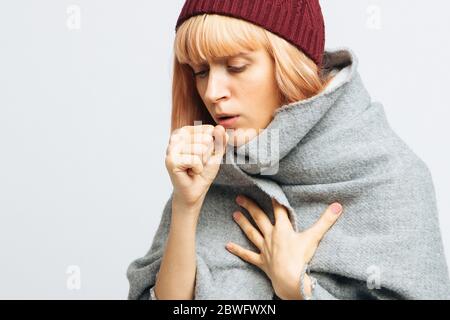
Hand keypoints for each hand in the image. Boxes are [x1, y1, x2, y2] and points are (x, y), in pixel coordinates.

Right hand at [165, 125, 228, 207]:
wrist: (195, 191)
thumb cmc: (203, 171)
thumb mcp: (216, 152)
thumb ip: (220, 139)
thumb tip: (219, 127)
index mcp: (185, 131)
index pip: (209, 129)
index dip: (213, 145)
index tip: (203, 155)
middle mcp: (176, 136)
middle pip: (206, 138)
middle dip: (207, 154)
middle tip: (198, 164)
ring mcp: (171, 148)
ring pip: (201, 149)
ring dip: (202, 162)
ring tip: (194, 168)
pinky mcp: (171, 160)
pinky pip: (195, 160)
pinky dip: (198, 169)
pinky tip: (190, 172)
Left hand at [226, 195, 342, 299]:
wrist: (290, 278)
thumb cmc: (301, 258)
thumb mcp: (314, 238)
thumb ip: (326, 221)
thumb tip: (338, 206)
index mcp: (283, 229)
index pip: (278, 209)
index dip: (274, 198)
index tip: (268, 188)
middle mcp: (271, 236)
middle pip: (259, 218)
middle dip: (250, 206)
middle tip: (239, 197)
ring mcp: (264, 249)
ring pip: (251, 233)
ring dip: (243, 223)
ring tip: (234, 214)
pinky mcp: (261, 262)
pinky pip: (247, 255)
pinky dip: (238, 250)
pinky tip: (227, 246)